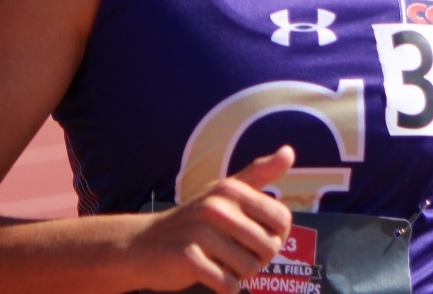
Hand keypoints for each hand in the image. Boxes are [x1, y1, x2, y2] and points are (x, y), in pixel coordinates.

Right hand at [133, 146, 294, 292]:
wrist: (143, 244)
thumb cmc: (195, 221)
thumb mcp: (225, 192)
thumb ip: (258, 174)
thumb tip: (289, 152)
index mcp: (231, 189)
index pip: (282, 220)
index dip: (275, 236)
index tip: (254, 238)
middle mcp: (217, 206)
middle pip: (269, 247)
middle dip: (257, 259)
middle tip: (235, 256)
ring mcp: (201, 232)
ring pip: (250, 269)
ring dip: (240, 275)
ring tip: (221, 264)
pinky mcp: (188, 258)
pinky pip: (228, 284)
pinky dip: (226, 288)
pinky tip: (213, 278)